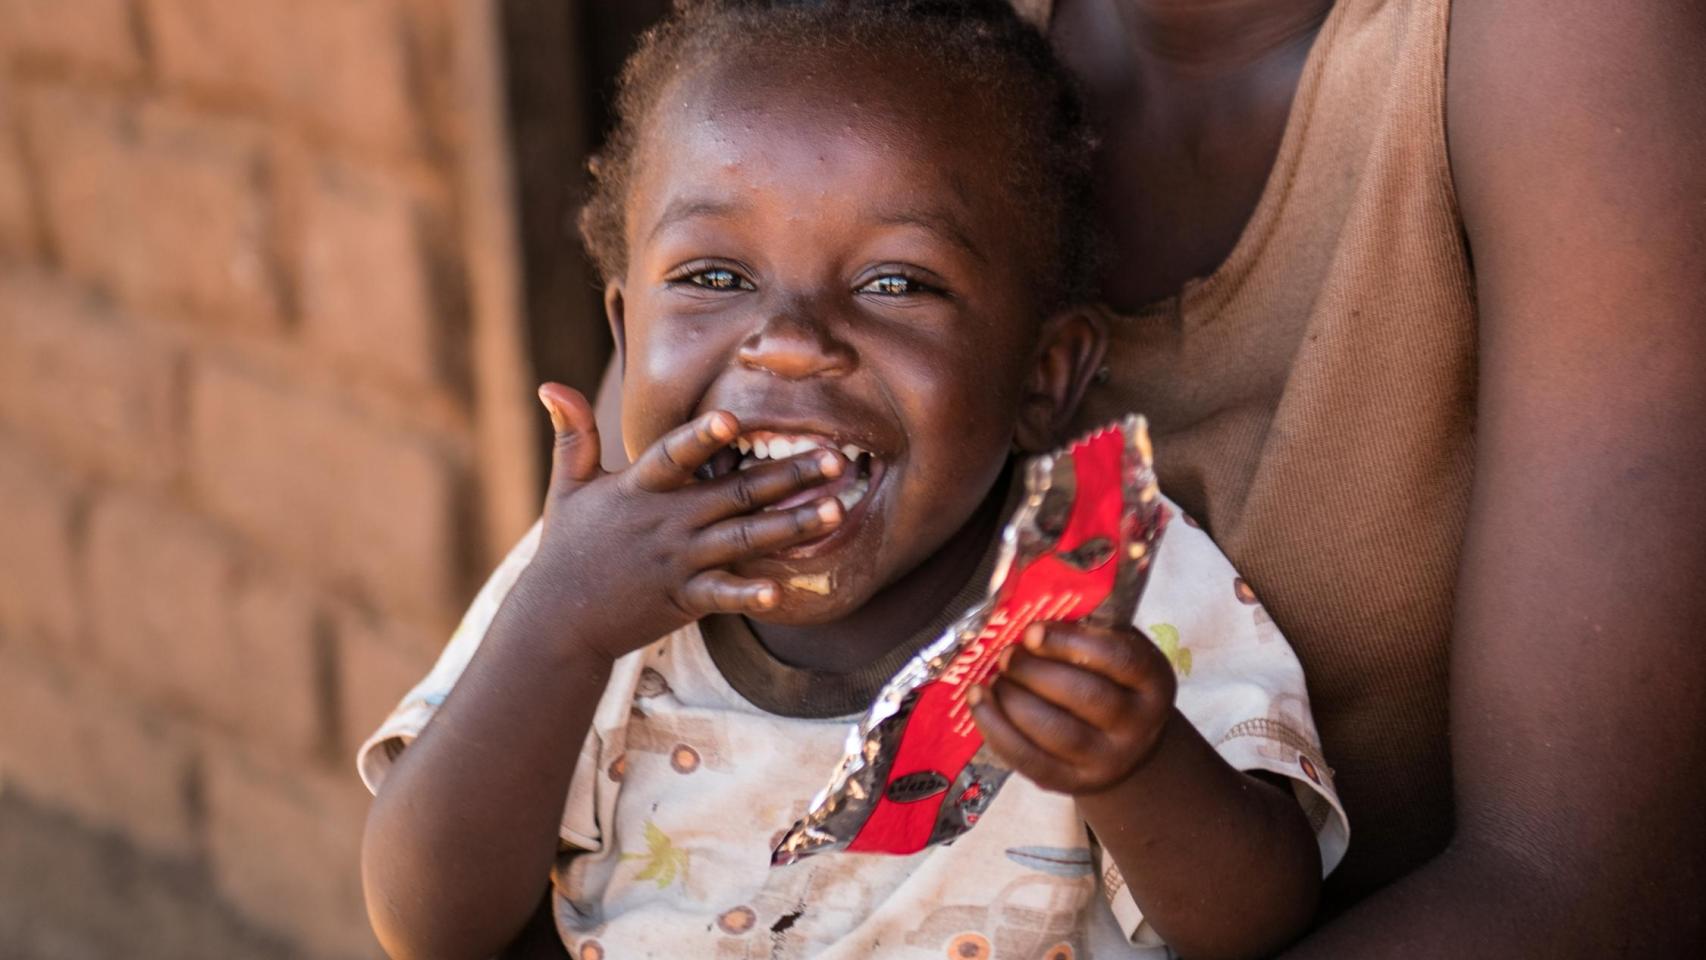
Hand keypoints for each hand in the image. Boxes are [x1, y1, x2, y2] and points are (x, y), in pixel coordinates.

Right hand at [528, 383, 845, 659]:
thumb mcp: (567, 486)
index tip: (733, 417)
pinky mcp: (685, 599)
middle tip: (837, 457)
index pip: (673, 456)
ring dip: (793, 525)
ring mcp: (678, 562)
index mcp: (640, 489)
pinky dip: (750, 594)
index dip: (701, 437)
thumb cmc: (569, 547)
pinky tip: (781, 589)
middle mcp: (666, 522)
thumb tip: (551, 384)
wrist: (558, 621)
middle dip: (788, 475)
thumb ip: (572, 434)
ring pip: (745, 539)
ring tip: (835, 510)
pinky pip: (724, 596)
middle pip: (734, 493)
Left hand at [967, 621, 1177, 794]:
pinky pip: (1030, 760)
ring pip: (1056, 732)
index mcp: (1154, 682)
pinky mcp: (1072, 782)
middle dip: (1035, 672)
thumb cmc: (1112, 681)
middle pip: (1085, 697)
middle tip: (1006, 655)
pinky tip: (979, 703)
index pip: (1119, 659)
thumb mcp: (1116, 649)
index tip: (1033, 631)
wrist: (1126, 746)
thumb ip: (1085, 630)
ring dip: (1014, 699)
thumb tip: (1026, 611)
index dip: (1071, 643)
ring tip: (993, 679)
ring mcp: (1107, 760)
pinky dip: (997, 730)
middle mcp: (1138, 725)